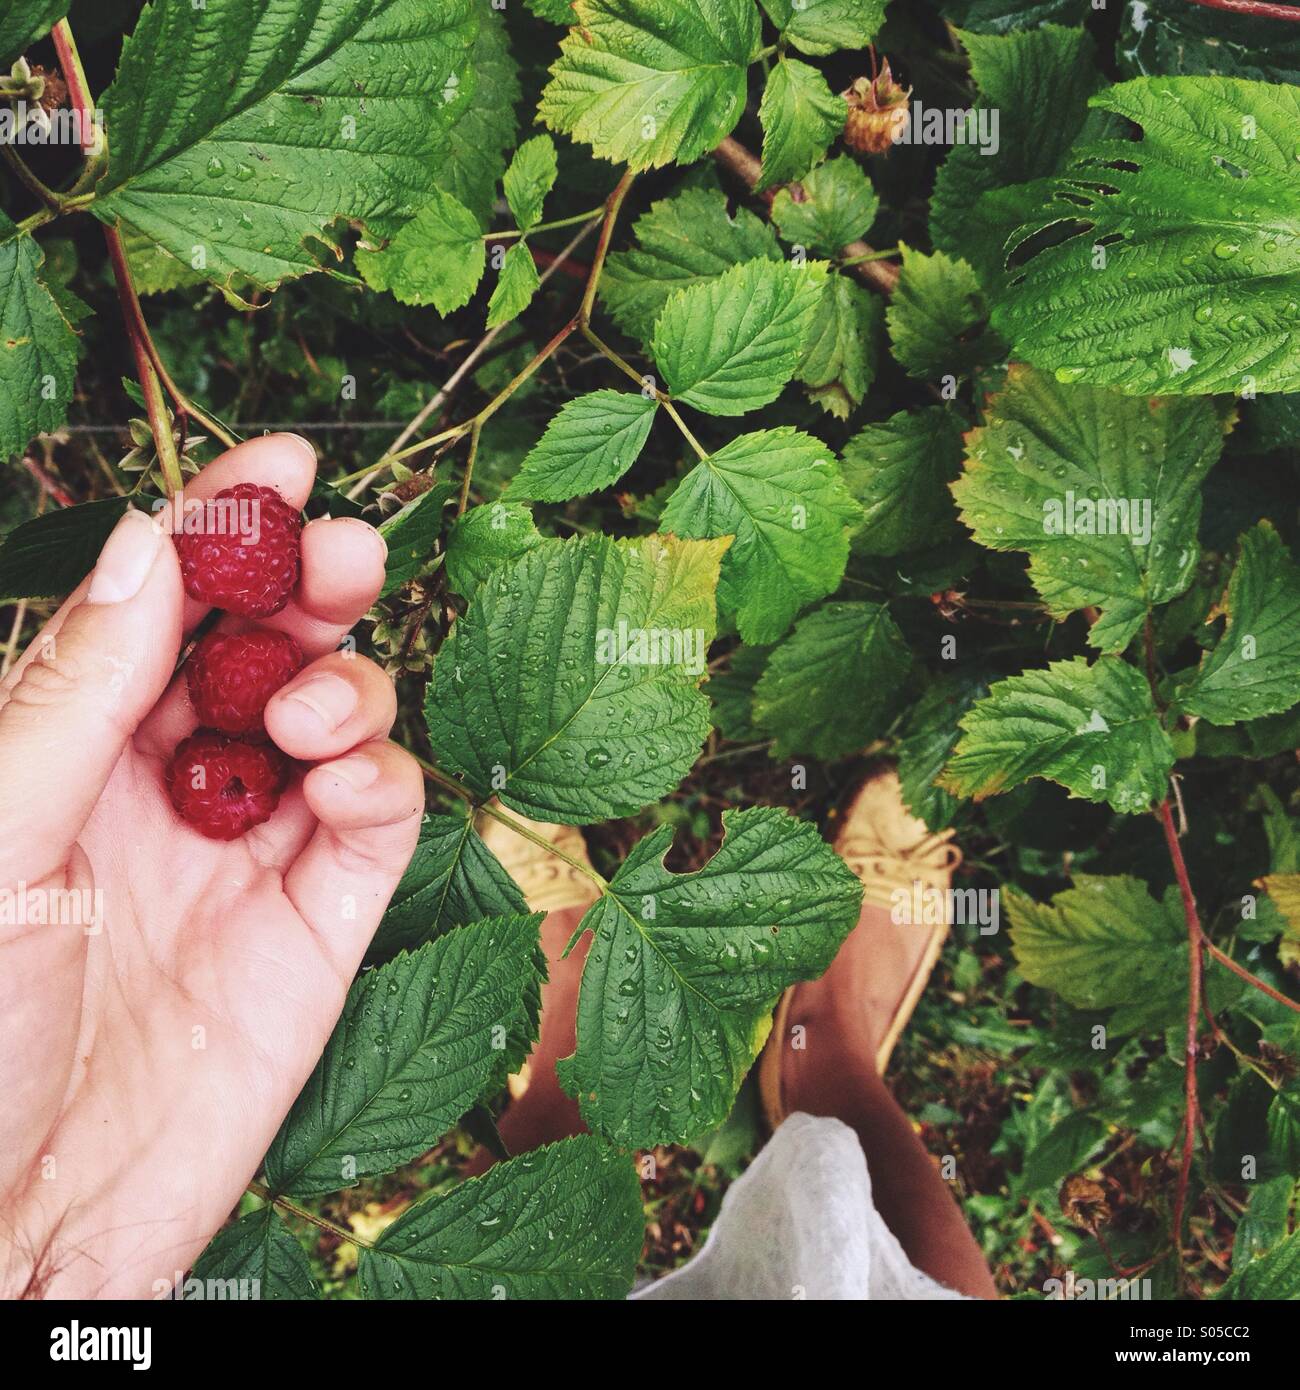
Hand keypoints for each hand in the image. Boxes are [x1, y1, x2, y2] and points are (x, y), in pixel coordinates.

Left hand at [0, 435, 422, 1297]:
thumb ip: (74, 692)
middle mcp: (164, 789)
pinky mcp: (317, 924)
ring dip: (342, 684)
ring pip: (334, 719)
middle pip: (264, 649)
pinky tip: (348, 782)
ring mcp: (248, 854)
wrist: (17, 1224)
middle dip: (310, 587)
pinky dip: (382, 776)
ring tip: (307, 713)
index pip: (164, 609)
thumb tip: (151, 544)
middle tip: (341, 554)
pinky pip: (377, 819)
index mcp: (71, 750)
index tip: (283, 464)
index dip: (224, 527)